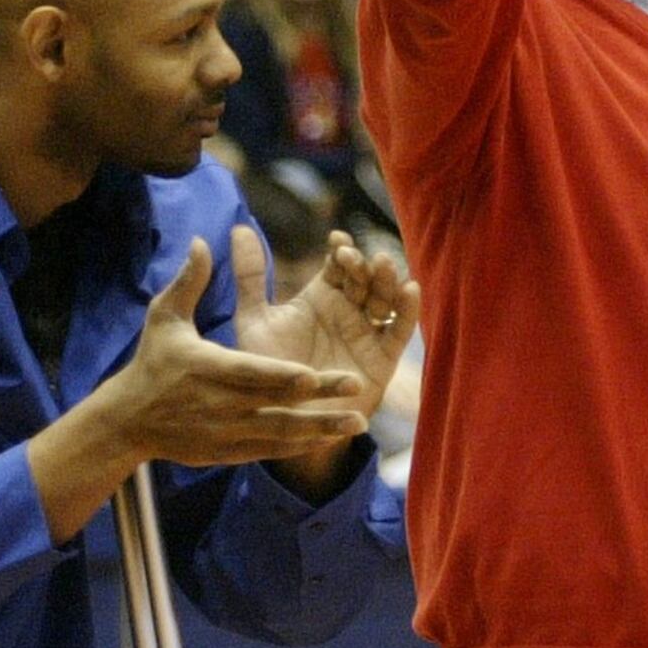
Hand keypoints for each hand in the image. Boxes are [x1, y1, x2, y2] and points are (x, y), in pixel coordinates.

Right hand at [112, 238, 368, 470]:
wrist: (129, 421)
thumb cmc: (153, 361)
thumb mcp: (164, 318)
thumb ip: (188, 281)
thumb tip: (201, 241)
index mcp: (208, 369)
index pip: (250, 374)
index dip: (282, 375)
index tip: (313, 373)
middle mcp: (220, 406)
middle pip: (276, 405)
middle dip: (319, 399)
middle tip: (359, 385)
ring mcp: (225, 434)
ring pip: (280, 435)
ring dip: (321, 429)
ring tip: (359, 421)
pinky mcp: (227, 454)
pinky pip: (270, 452)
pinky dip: (300, 448)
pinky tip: (329, 440)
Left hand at [234, 224, 420, 495]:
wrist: (281, 421)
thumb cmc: (267, 370)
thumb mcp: (255, 321)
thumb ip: (251, 277)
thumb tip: (237, 226)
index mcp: (322, 295)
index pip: (338, 264)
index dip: (341, 250)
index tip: (336, 242)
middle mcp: (348, 309)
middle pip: (364, 277)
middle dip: (362, 265)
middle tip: (353, 259)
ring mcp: (367, 331)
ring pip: (384, 297)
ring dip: (387, 279)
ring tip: (383, 264)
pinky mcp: (383, 357)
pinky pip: (400, 330)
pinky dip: (408, 309)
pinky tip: (410, 290)